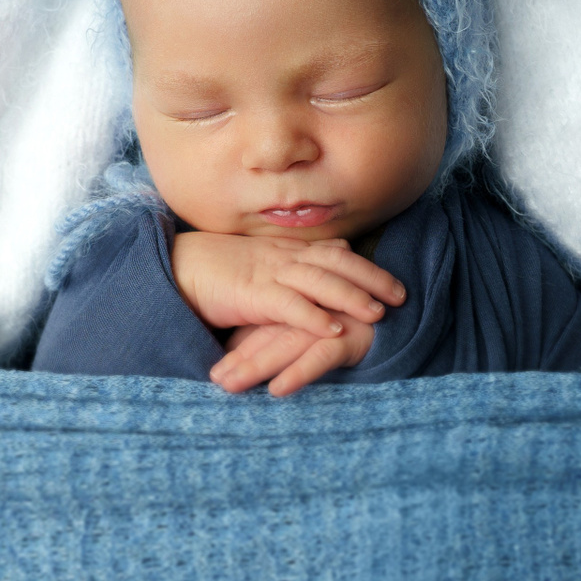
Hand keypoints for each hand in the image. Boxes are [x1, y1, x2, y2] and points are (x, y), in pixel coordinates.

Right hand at [169, 231, 403, 339]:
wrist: (178, 268)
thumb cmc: (219, 270)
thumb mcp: (264, 262)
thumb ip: (298, 262)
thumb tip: (335, 254)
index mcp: (287, 251)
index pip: (336, 253)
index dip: (367, 266)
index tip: (395, 282)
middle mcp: (283, 258)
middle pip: (337, 263)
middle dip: (372, 279)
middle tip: (402, 296)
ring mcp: (268, 274)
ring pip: (319, 281)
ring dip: (351, 297)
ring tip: (378, 314)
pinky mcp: (251, 295)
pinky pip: (289, 305)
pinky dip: (314, 317)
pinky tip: (334, 329)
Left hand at [212, 314, 375, 395]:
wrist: (412, 322)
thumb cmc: (363, 330)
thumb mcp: (323, 333)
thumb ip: (291, 335)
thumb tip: (249, 352)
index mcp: (306, 304)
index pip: (264, 327)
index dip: (237, 349)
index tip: (215, 373)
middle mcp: (316, 310)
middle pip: (268, 335)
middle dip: (240, 360)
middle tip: (216, 382)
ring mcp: (334, 320)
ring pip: (288, 343)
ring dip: (257, 366)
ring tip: (232, 385)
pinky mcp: (354, 337)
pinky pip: (322, 356)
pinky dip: (299, 372)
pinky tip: (278, 389)